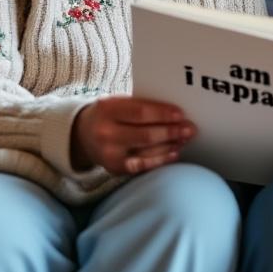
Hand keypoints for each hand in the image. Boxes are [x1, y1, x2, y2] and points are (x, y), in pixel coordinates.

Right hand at [71, 96, 194, 174]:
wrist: (82, 134)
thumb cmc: (110, 114)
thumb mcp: (118, 102)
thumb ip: (141, 106)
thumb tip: (175, 114)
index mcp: (107, 109)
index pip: (140, 112)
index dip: (163, 114)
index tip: (181, 114)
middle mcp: (105, 133)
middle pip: (146, 134)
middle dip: (172, 131)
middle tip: (190, 128)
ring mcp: (109, 154)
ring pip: (147, 151)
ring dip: (170, 145)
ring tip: (185, 139)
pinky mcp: (115, 169)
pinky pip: (143, 165)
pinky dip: (161, 159)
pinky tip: (174, 152)